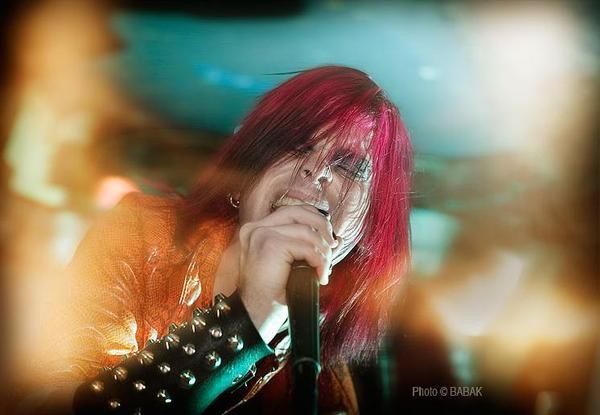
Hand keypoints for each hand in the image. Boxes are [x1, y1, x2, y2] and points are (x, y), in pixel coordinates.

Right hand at [237, 205, 337, 342]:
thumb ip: (309, 247)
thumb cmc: (272, 295)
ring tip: (324, 271)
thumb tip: (337, 238)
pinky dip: (319, 262)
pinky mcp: (270, 245)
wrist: (254, 317)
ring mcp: (261, 234)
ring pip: (307, 231)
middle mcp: (256, 228)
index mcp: (258, 230)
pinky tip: (319, 277)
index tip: (328, 240)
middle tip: (332, 247)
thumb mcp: (292, 265)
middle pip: (298, 211)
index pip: (292, 211)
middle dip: (322, 226)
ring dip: (323, 252)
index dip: (314, 220)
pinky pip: (307, 247)